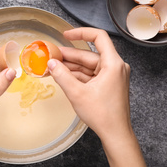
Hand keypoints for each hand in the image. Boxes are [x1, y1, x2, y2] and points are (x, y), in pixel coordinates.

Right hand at [48, 28, 161, 166]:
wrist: (115, 134)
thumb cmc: (102, 114)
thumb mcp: (77, 93)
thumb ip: (62, 75)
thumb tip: (51, 63)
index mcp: (113, 64)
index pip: (98, 37)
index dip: (81, 33)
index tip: (66, 35)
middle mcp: (115, 67)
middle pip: (89, 55)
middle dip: (69, 55)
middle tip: (51, 56)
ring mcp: (111, 76)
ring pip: (88, 66)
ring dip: (71, 67)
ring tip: (53, 67)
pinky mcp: (108, 85)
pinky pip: (90, 75)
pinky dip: (77, 76)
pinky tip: (63, 76)